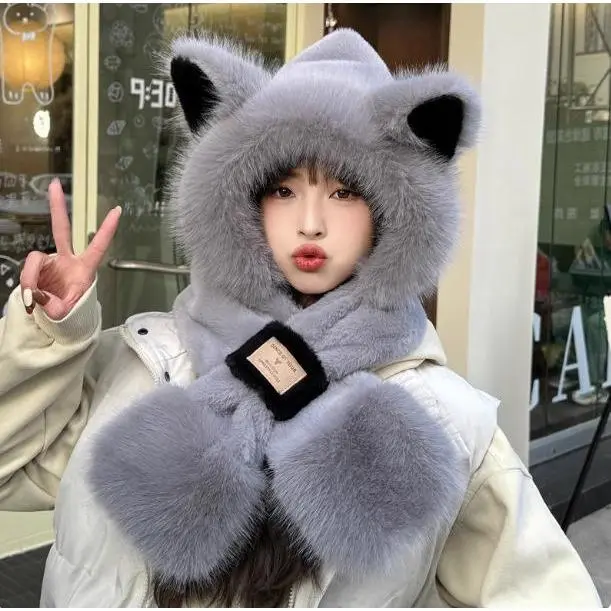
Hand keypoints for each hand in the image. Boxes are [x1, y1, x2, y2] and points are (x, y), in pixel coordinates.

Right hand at [20, 179, 121, 319]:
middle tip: (56, 185)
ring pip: (34, 260)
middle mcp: (68, 261)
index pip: (98, 246)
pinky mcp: (36, 269)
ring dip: (30, 278)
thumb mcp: (65, 314)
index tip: (117, 210)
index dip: (107, 229)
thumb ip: (54, 306)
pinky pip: (27, 272)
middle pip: (62, 230)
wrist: (56, 317)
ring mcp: (51, 263)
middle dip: (57, 207)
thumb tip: (38, 294)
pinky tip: (31, 299)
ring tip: (34, 299)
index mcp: (85, 268)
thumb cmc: (69, 312)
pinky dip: (26, 285)